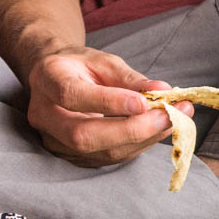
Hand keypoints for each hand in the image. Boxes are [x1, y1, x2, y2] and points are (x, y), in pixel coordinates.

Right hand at [25, 48, 187, 166]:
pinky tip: (157, 130)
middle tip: (169, 116)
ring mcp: (55, 141)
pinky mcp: (72, 157)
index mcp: (48, 80)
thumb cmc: (81, 66)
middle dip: (132, 129)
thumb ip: (131, 78)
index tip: (145, 102)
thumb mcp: (103, 61)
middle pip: (84, 135)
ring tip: (173, 120)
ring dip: (143, 139)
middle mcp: (45, 116)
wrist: (56, 79)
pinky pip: (109, 157)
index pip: (73, 96)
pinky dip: (138, 145)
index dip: (109, 102)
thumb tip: (163, 90)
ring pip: (100, 152)